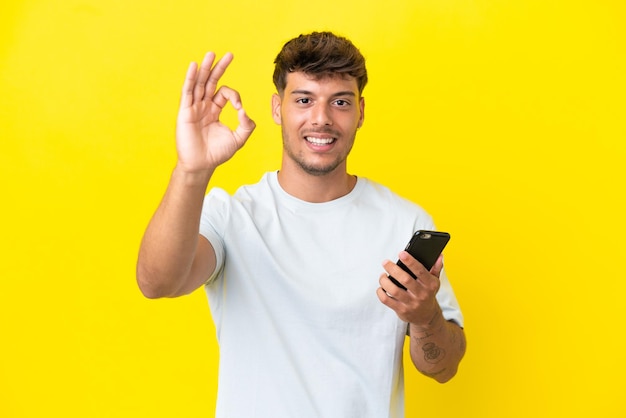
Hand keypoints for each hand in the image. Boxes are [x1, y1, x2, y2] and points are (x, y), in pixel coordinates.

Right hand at [175, 52, 255, 174]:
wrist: (201, 165)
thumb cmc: (217, 153)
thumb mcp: (238, 139)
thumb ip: (246, 125)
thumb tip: (245, 111)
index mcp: (214, 110)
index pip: (224, 93)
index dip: (235, 96)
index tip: (239, 108)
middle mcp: (203, 106)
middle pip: (211, 81)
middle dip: (219, 68)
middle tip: (229, 54)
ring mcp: (193, 107)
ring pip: (199, 83)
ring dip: (205, 68)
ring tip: (211, 54)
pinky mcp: (185, 112)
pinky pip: (187, 92)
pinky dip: (190, 79)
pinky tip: (194, 66)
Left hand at [377, 252, 442, 325]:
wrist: (426, 316)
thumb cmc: (428, 294)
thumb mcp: (434, 281)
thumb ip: (436, 268)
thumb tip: (438, 255)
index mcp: (430, 285)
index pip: (420, 271)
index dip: (410, 261)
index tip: (401, 254)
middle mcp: (421, 294)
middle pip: (405, 279)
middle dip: (393, 269)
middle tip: (386, 262)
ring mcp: (411, 303)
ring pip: (394, 290)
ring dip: (385, 281)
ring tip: (383, 275)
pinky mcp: (401, 310)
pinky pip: (387, 300)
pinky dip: (381, 293)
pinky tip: (381, 287)